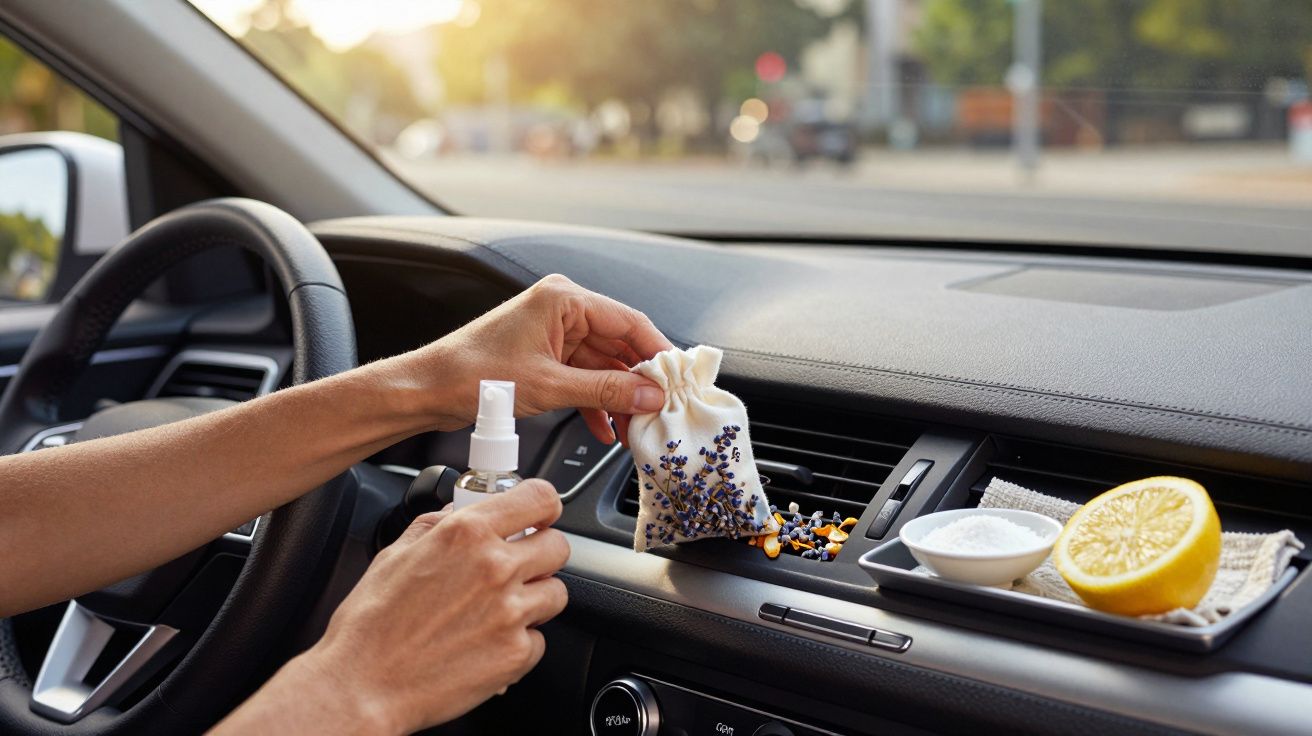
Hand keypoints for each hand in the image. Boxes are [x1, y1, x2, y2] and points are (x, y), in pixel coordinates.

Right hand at [288, 480, 569, 733]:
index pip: (540, 498)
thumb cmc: (371, 625)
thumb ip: (438, 525)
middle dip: (540, 553)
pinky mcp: (516, 653)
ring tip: (497, 610)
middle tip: (516, 567)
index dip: (543, 506)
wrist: (362, 687)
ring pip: (555, 592)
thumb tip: (462, 511)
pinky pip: (539, 638)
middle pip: (558, 546)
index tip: (538, 516)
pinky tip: (486, 642)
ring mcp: (511, 612)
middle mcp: (495, 568)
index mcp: (467, 534)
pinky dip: (519, 641)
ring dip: (534, 598)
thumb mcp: (396, 554)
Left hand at [406, 274, 673, 443]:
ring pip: (604, 365)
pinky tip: (606, 429)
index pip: (629, 322)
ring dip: (619, 397)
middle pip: (619, 344)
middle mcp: (562, 310)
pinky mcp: (545, 357)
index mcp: (564, 299)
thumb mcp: (550, 386)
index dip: (658, 352)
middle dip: (639, 381)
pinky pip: (584, 377)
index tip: (678, 380)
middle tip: (661, 408)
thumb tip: (649, 393)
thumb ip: (605, 390)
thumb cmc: (473, 374)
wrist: (428, 389)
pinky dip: (596, 403)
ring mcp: (554, 334)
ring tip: (636, 426)